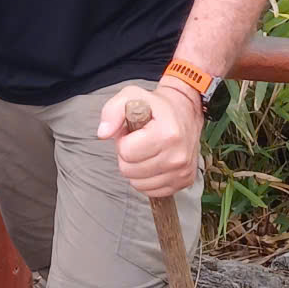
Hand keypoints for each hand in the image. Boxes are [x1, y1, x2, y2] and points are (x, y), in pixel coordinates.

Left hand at [97, 82, 201, 198]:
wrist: (185, 111)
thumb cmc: (156, 106)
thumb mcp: (132, 96)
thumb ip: (112, 111)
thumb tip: (103, 133)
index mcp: (167, 134)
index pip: (126, 152)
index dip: (123, 141)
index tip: (132, 132)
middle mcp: (177, 156)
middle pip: (129, 171)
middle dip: (128, 156)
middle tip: (138, 141)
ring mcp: (182, 171)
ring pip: (138, 184)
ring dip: (136, 169)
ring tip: (146, 150)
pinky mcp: (184, 181)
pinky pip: (151, 191)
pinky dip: (147, 179)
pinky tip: (153, 162)